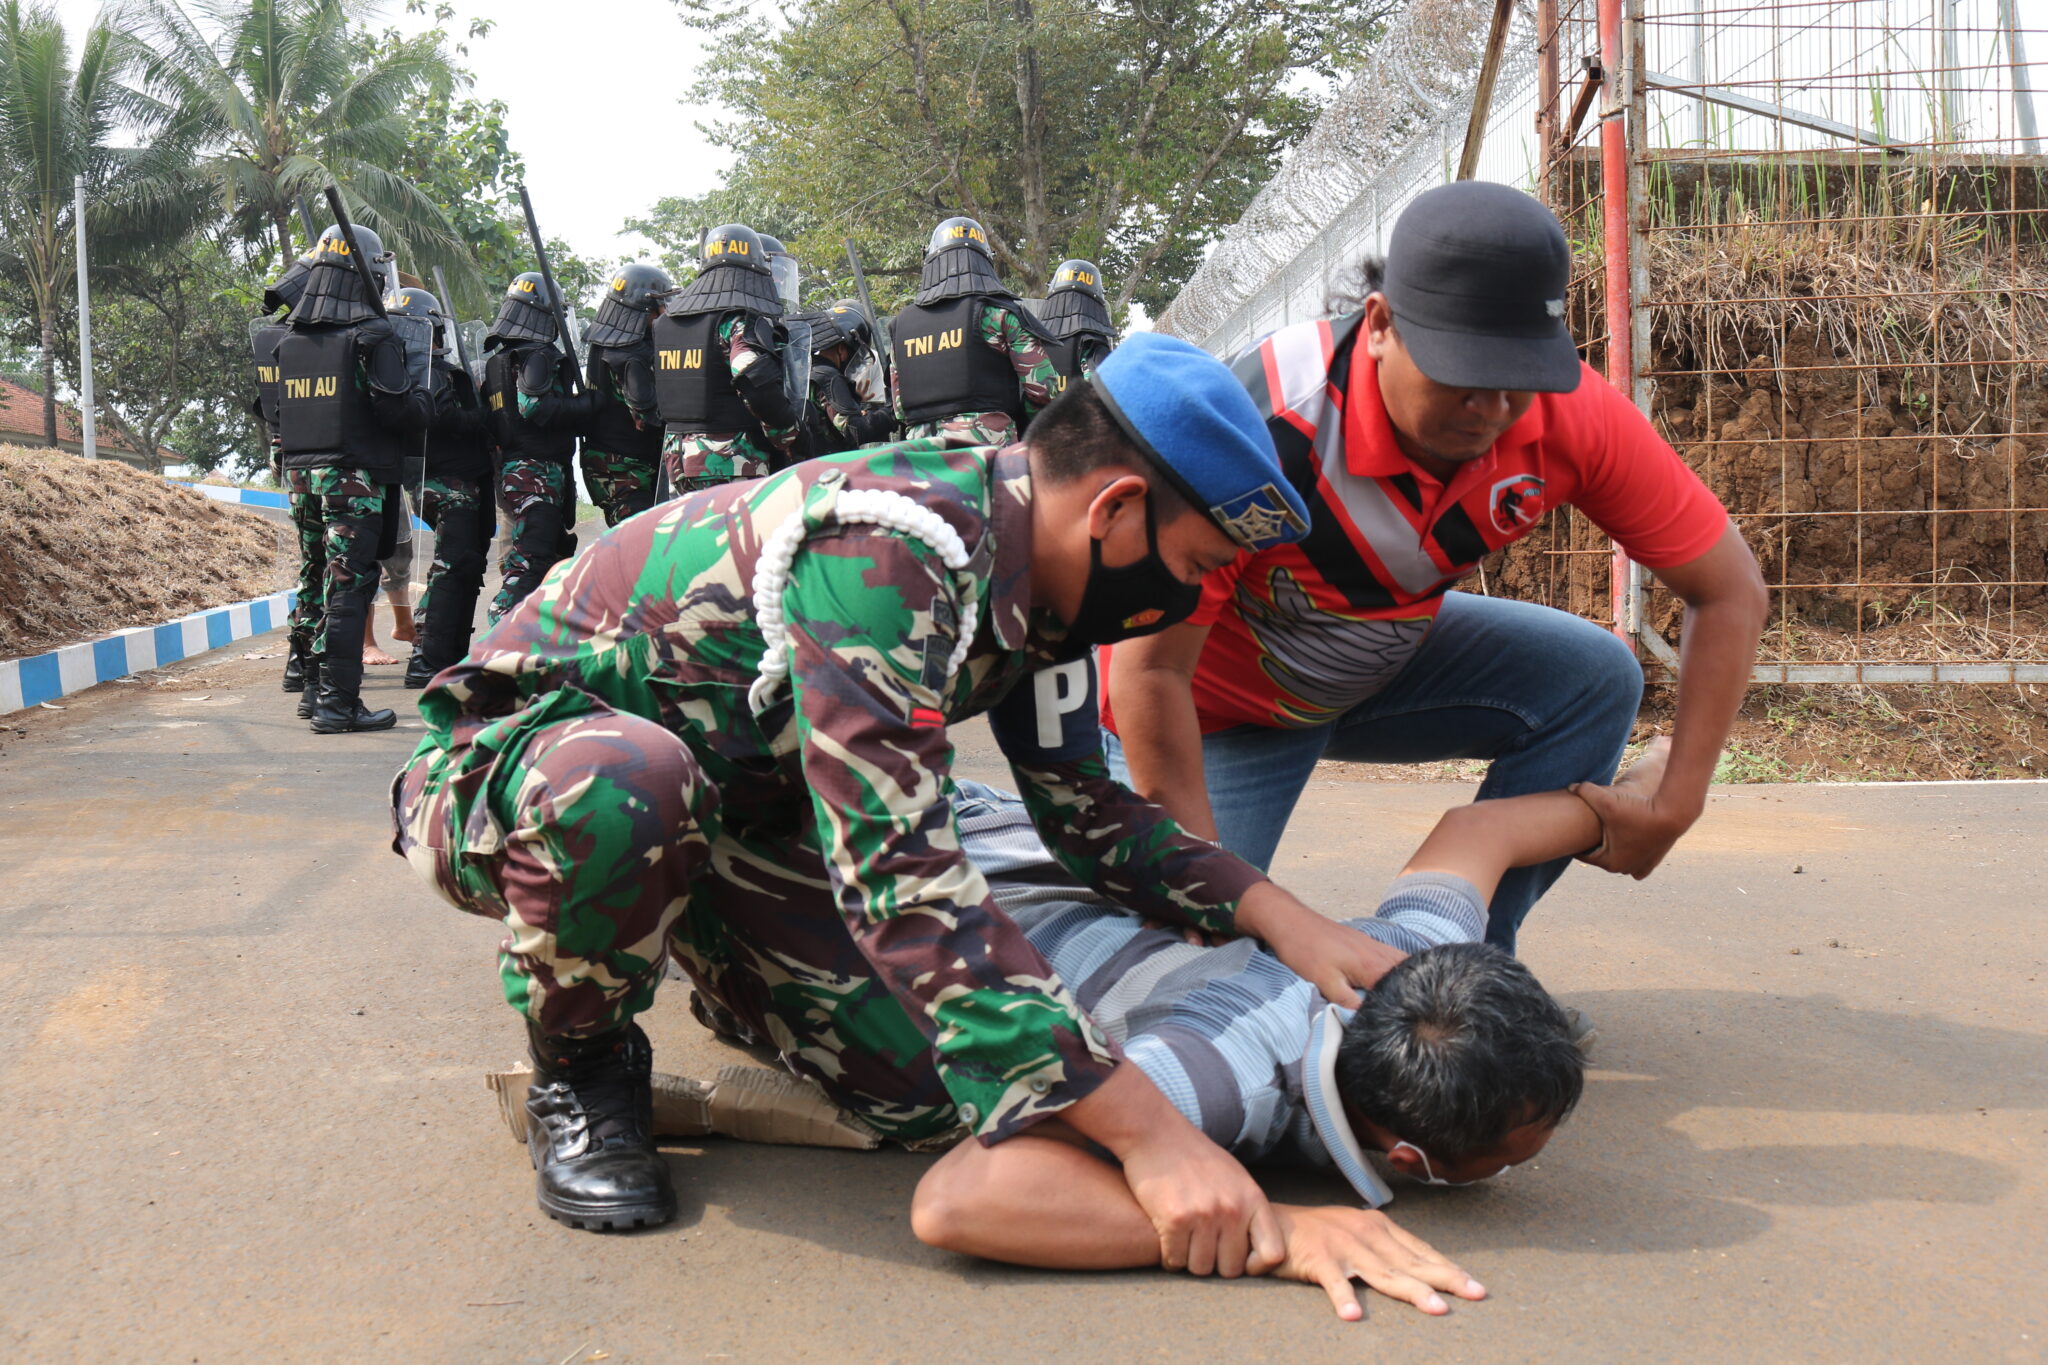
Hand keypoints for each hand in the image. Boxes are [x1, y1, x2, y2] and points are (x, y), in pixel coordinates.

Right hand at [1117, 1123, 1285, 1277]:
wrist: (1156, 1132)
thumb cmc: (1195, 1156)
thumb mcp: (1235, 1177)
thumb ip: (1247, 1210)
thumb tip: (1254, 1251)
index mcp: (1253, 1199)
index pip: (1272, 1254)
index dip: (1255, 1265)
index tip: (1237, 1257)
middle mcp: (1232, 1209)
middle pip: (1230, 1269)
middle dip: (1215, 1263)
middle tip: (1201, 1246)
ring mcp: (1204, 1215)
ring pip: (1200, 1268)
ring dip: (1189, 1260)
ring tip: (1184, 1240)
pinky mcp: (1175, 1219)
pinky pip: (1174, 1259)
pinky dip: (1169, 1255)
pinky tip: (1167, 1237)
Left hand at [1240, 885, 1404, 1006]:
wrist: (1290, 921)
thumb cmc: (1305, 951)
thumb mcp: (1324, 982)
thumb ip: (1348, 1002)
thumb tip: (1367, 1020)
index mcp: (1372, 965)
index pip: (1403, 987)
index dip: (1408, 1004)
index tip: (1412, 1019)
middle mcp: (1379, 952)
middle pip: (1409, 974)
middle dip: (1414, 991)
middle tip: (1417, 1011)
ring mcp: (1374, 945)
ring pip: (1402, 963)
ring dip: (1407, 979)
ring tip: (1408, 999)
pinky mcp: (1365, 942)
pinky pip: (1392, 956)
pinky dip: (1397, 969)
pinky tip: (1391, 981)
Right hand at [1269, 1203, 1485, 1320]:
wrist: (1270, 1222)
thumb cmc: (1316, 1233)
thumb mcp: (1356, 1232)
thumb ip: (1383, 1247)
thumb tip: (1417, 1267)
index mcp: (1378, 1227)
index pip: (1420, 1250)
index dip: (1448, 1268)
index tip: (1473, 1285)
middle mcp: (1366, 1233)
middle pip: (1412, 1262)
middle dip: (1446, 1279)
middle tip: (1475, 1294)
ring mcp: (1343, 1246)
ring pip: (1384, 1273)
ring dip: (1412, 1292)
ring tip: (1436, 1309)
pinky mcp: (1318, 1258)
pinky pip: (1334, 1282)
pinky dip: (1344, 1298)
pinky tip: (1353, 1316)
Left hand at [1570, 737, 1694, 878]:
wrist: (1673, 813)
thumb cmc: (1637, 808)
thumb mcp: (1606, 798)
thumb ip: (1585, 791)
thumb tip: (1571, 787)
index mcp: (1610, 862)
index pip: (1584, 855)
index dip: (1576, 842)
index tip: (1571, 830)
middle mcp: (1626, 869)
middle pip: (1602, 857)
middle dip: (1595, 845)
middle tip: (1588, 830)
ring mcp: (1642, 866)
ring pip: (1619, 860)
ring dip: (1613, 850)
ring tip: (1608, 835)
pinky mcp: (1655, 861)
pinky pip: (1637, 864)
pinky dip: (1631, 855)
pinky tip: (1626, 841)